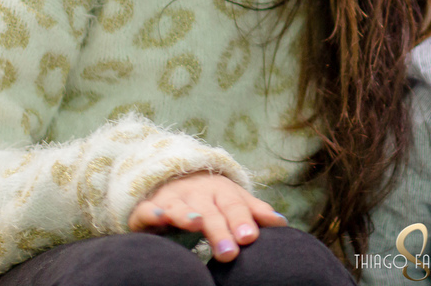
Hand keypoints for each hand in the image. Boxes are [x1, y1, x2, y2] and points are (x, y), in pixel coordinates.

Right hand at [129, 172, 287, 261]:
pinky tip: (160, 218)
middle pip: (210, 211)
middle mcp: (196, 193)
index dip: (241, 220)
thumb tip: (282, 223)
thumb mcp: (233, 200)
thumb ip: (254, 212)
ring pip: (180, 206)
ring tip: (197, 225)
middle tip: (230, 253)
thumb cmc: (210, 197)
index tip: (250, 238)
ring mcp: (172, 198)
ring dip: (187, 215)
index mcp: (220, 191)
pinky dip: (153, 213)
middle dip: (220, 230)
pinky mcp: (149, 207)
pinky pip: (149, 209)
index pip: (234, 206)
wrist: (173, 177)